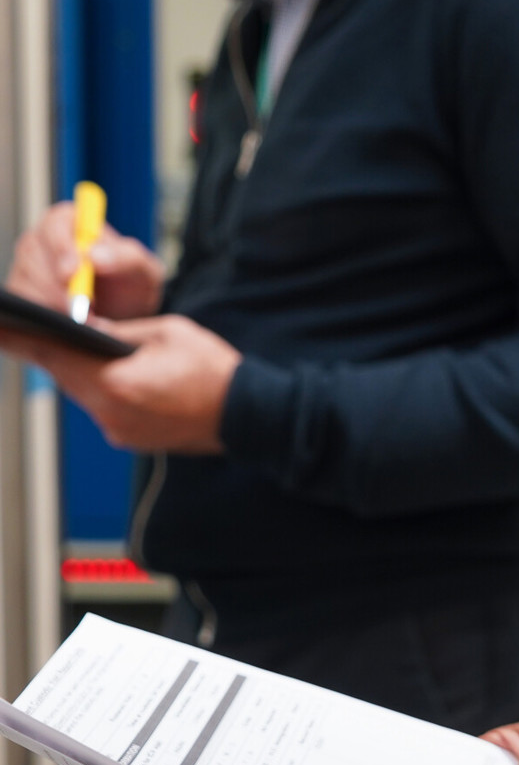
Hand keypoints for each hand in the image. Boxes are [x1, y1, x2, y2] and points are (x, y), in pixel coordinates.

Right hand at [8, 202, 164, 318]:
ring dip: (56, 305)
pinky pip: (25, 304)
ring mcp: (27, 266)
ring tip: (88, 319)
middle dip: (59, 287)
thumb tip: (95, 256)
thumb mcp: (141, 267)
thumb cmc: (132, 281)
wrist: (127, 312)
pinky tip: (72, 325)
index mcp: (69, 221)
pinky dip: (48, 317)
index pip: (55, 226)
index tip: (72, 273)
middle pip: (34, 257)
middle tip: (84, 309)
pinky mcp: (23, 292)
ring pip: (27, 283)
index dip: (62, 249)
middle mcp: (42, 240)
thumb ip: (124, 257)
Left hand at [16, 314, 240, 453]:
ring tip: (90, 352)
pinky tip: (121, 377)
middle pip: (65, 377)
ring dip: (82, 372)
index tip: (1, 328)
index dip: (23, 340)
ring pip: (83, 394)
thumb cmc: (215, 371)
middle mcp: (112, 412)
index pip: (56, 357)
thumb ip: (118, 331)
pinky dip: (105, 390)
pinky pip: (104, 409)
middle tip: (38, 332)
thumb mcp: (167, 333)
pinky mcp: (130, 439)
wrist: (247, 415)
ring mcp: (120, 430)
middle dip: (55, 353)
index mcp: (117, 381)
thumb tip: (81, 325)